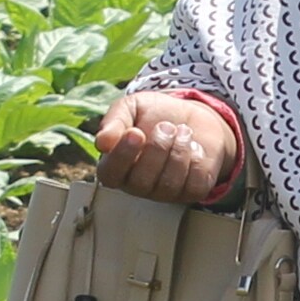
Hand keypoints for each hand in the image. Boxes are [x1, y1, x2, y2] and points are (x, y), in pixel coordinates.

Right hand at [94, 88, 242, 205]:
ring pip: (168, 184)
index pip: (110, 174)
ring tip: (183, 131)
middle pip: (142, 181)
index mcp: (116, 166)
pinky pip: (193, 185)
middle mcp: (137, 185)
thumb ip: (115, 120)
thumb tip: (102, 142)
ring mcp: (164, 192)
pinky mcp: (190, 192)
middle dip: (158, 148)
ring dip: (179, 151)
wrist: (192, 115)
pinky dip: (197, 161)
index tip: (135, 132)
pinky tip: (195, 147)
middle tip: (166, 126)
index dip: (122, 156)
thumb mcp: (131, 107)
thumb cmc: (154, 114)